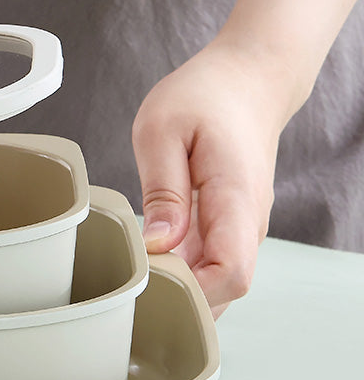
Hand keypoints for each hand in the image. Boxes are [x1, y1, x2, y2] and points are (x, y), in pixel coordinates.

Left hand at [131, 40, 292, 316]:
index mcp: (235, 199)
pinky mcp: (232, 225)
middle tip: (131, 286)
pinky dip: (184, 273)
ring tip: (136, 276)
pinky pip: (212, 265)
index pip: (230, 274)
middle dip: (181, 300)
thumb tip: (159, 244)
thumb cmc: (204, 96)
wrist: (249, 79)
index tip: (148, 280)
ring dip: (181, 289)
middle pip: (225, 292)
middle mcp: (249, 222)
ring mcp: (243, 227)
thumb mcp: (163, 130)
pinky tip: (150, 264)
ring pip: (219, 284)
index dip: (191, 292)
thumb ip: (162, 190)